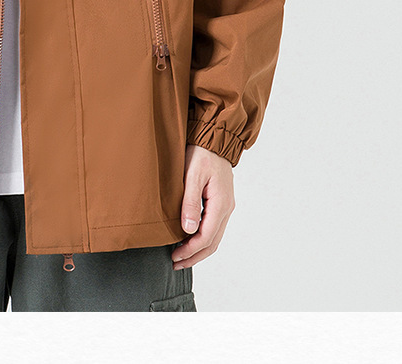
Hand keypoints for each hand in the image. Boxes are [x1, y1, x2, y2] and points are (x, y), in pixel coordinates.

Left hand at [171, 144, 234, 269]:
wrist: (213, 139)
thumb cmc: (202, 153)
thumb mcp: (192, 175)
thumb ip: (190, 202)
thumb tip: (188, 229)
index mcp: (220, 203)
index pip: (206, 236)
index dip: (190, 249)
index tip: (175, 256)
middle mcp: (226, 208)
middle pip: (213, 242)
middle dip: (194, 256)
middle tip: (176, 263)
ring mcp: (225, 206)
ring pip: (214, 237)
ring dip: (199, 250)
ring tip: (181, 257)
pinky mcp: (220, 202)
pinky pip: (214, 227)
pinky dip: (202, 239)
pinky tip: (190, 239)